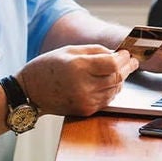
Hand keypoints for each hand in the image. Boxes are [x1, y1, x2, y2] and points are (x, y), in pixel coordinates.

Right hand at [17, 45, 139, 115]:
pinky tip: (109, 83)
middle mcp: (83, 86)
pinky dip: (112, 90)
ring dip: (120, 79)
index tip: (126, 53)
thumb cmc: (47, 67)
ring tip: (119, 71)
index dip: (123, 58)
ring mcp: (84, 101)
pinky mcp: (85, 110)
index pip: (112, 64)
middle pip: (116, 77)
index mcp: (78, 67)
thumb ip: (95, 51)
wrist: (29, 92)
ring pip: (115, 89)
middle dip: (127, 68)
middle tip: (131, 62)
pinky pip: (107, 100)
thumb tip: (116, 53)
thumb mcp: (69, 50)